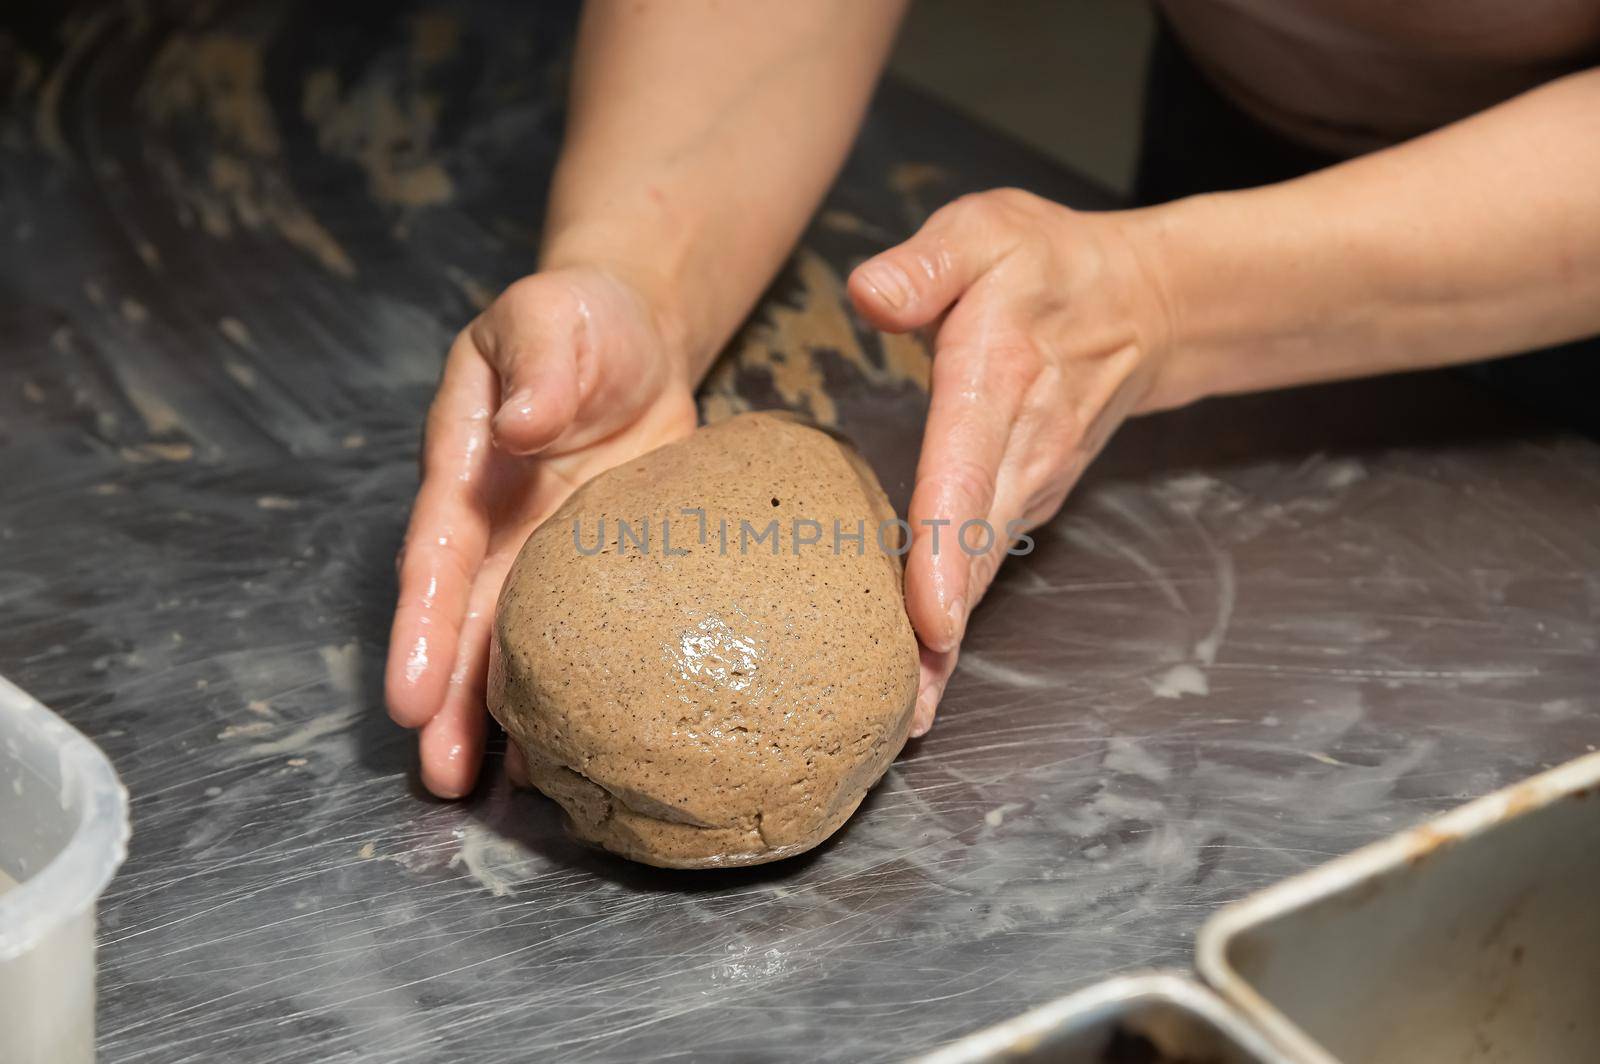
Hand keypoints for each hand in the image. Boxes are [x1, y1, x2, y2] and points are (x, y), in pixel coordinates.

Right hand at [386, 266, 696, 797]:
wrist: (636, 338)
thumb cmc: (580, 321)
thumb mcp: (549, 318)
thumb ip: (536, 363)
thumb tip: (524, 425)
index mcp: (467, 469)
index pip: (438, 555)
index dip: (423, 627)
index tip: (408, 697)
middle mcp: (496, 526)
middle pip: (463, 623)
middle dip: (446, 702)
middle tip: (440, 780)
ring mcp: (546, 554)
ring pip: (513, 645)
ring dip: (498, 715)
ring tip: (494, 790)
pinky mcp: (601, 571)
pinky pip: (582, 637)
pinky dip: (575, 689)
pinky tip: (575, 748)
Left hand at [847, 189, 1175, 735]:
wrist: (1139, 308)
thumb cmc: (1043, 267)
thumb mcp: (987, 231)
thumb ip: (929, 264)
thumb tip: (873, 293)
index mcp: (998, 384)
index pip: (966, 476)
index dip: (944, 551)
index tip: (928, 621)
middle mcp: (1017, 455)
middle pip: (972, 557)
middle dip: (938, 639)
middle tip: (896, 719)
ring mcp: (1026, 489)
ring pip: (980, 578)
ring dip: (945, 649)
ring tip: (903, 722)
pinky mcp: (1021, 507)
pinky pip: (981, 572)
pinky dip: (953, 626)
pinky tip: (921, 677)